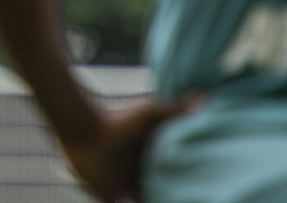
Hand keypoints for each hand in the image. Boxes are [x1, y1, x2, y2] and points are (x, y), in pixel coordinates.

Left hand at [61, 97, 196, 201]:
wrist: (83, 128)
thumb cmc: (116, 120)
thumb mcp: (148, 113)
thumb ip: (174, 108)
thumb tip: (203, 95)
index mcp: (148, 158)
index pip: (167, 176)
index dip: (179, 184)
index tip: (195, 187)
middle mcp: (135, 172)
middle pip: (156, 191)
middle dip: (166, 195)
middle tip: (185, 200)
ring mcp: (120, 184)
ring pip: (139, 200)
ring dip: (149, 202)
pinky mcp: (104, 193)